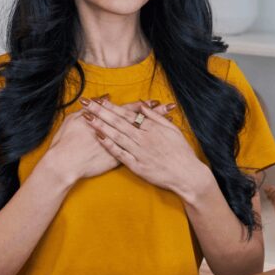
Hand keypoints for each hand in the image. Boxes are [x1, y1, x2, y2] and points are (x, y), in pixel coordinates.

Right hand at [43, 96, 173, 184]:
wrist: (65, 165)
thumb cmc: (66, 142)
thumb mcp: (75, 120)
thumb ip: (91, 109)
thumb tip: (104, 99)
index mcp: (107, 122)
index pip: (128, 112)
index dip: (142, 107)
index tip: (154, 102)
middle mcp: (117, 134)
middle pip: (140, 122)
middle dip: (156, 114)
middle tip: (169, 107)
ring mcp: (119, 148)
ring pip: (142, 136)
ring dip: (156, 129)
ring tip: (168, 122)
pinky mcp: (118, 161)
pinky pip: (138, 152)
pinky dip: (149, 147)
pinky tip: (158, 144)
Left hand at [80, 97, 208, 195]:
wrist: (187, 175)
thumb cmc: (181, 152)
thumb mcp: (173, 130)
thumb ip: (156, 117)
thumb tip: (143, 105)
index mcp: (152, 128)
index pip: (128, 114)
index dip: (112, 106)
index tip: (99, 99)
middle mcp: (144, 138)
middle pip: (118, 122)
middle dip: (101, 112)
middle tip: (86, 103)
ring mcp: (140, 152)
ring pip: (117, 136)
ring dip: (101, 126)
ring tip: (87, 118)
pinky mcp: (137, 166)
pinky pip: (120, 154)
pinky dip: (109, 146)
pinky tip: (99, 138)